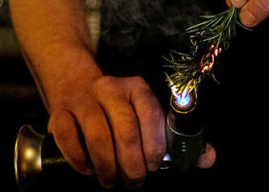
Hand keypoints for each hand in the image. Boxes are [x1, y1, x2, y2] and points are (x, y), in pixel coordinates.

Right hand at [48, 74, 215, 188]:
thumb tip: (209, 158)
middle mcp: (109, 88)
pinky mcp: (59, 114)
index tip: (154, 166)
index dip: (154, 143)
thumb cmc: (119, 112)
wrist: (75, 86)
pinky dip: (80, 160)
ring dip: (107, 166)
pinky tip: (89, 171)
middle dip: (132, 163)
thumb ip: (178, 140)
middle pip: (125, 129)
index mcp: (136, 87)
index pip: (150, 112)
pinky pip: (68, 138)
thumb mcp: (147, 116)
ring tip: (112, 180)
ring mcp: (83, 100)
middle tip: (135, 181)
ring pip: (97, 135)